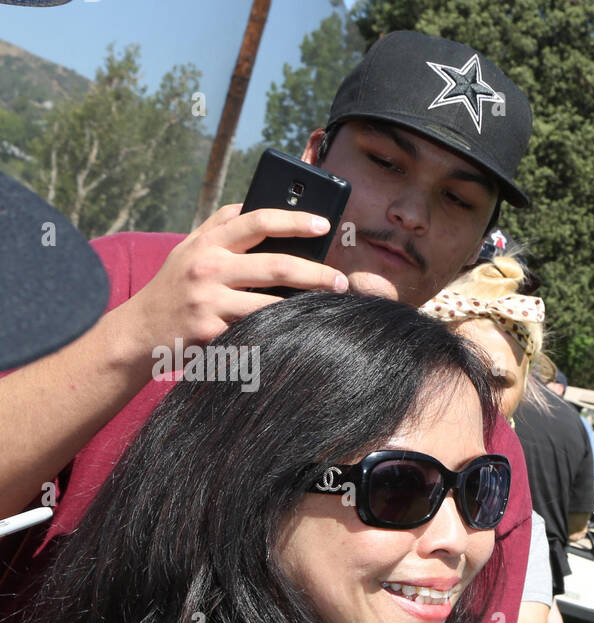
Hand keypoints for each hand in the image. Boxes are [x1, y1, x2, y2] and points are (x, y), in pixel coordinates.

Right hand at [119, 203, 348, 362]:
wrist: (138, 331)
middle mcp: (208, 267)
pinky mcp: (211, 331)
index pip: (256, 221)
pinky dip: (283, 329)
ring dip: (306, 305)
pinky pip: (258, 329)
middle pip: (275, 265)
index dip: (293, 220)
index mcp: (208, 242)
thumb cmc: (175, 287)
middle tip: (340, 280)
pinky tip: (304, 331)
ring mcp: (208, 301)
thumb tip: (263, 204)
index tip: (323, 223)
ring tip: (329, 305)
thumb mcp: (190, 249)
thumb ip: (221, 226)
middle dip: (315, 272)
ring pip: (272, 302)